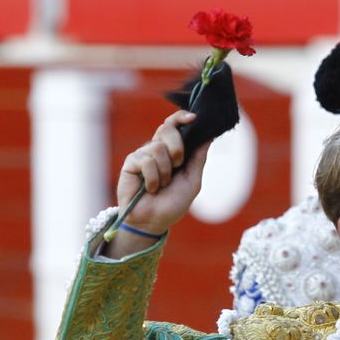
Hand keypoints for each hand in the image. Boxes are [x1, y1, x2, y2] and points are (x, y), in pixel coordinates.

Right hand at [105, 110, 209, 256]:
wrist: (154, 222)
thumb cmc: (172, 204)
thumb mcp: (192, 181)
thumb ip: (198, 158)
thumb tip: (209, 136)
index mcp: (173, 151)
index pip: (174, 126)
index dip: (181, 117)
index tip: (193, 117)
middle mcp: (157, 150)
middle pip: (166, 129)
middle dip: (177, 147)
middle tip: (177, 166)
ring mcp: (143, 155)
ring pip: (157, 147)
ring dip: (165, 170)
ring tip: (162, 185)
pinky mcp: (130, 163)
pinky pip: (145, 160)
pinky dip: (153, 177)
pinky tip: (151, 189)